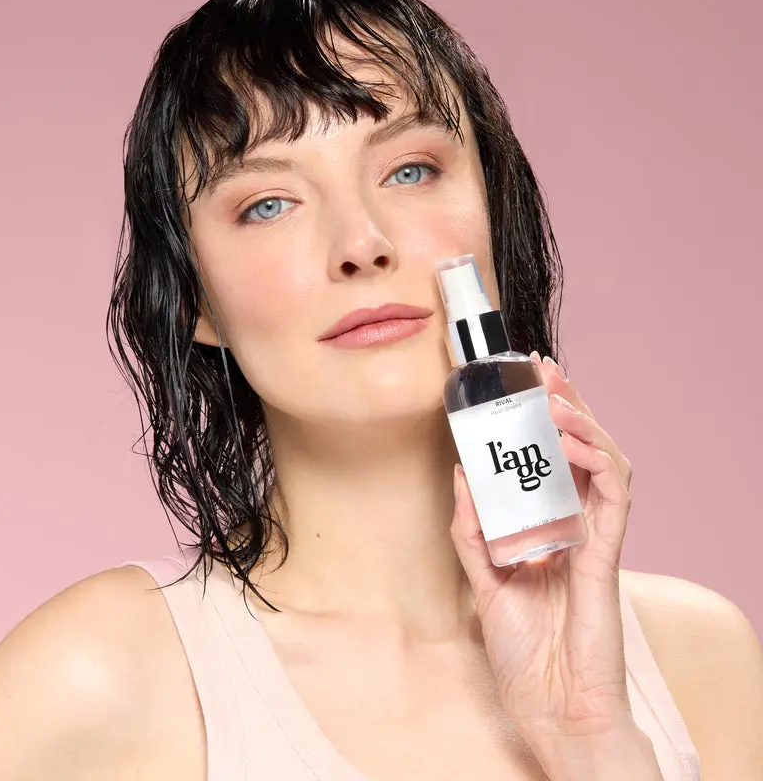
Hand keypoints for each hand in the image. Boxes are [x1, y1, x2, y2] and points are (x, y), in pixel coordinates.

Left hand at [450, 353, 647, 769]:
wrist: (551, 706)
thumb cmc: (525, 651)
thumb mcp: (484, 580)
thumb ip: (473, 530)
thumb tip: (460, 475)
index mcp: (549, 527)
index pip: (552, 459)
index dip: (543, 420)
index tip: (523, 383)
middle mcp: (576, 524)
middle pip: (580, 450)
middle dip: (565, 404)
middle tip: (542, 369)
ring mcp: (596, 537)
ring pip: (605, 462)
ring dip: (582, 423)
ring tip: (555, 397)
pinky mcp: (608, 554)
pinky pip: (615, 496)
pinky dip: (598, 461)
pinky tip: (572, 440)